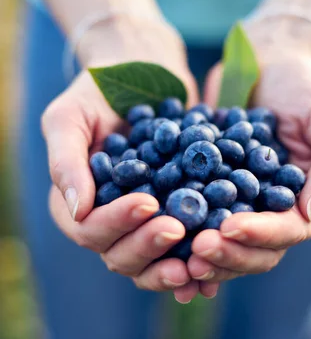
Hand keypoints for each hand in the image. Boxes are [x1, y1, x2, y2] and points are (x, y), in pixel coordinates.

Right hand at [42, 18, 215, 302]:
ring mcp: (142, 223)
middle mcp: (108, 220)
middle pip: (121, 255)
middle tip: (178, 228)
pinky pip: (183, 249)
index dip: (117, 223)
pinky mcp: (174, 215)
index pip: (90, 229)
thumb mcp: (70, 116)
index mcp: (77, 203)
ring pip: (152, 261)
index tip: (148, 202)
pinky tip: (217, 259)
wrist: (145, 73)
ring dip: (174, 265)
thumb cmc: (98, 91)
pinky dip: (197, 258)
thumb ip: (65, 161)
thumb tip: (78, 212)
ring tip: (200, 259)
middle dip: (149, 246)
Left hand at [187, 29, 310, 283]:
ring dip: (199, 251)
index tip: (229, 228)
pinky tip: (154, 231)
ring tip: (172, 245)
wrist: (265, 62)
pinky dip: (179, 229)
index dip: (260, 235)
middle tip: (196, 249)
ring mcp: (242, 204)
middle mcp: (275, 211)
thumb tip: (310, 212)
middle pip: (254, 250)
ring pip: (223, 242)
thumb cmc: (304, 86)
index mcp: (308, 201)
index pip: (289, 231)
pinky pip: (195, 216)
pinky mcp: (211, 191)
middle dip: (226, 253)